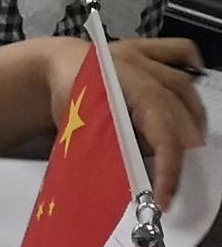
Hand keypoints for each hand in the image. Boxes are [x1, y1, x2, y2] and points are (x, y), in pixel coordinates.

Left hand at [46, 36, 205, 206]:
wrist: (55, 68)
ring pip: (185, 89)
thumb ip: (108, 152)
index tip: (164, 199)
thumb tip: (134, 179)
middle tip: (171, 182)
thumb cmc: (66, 103)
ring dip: (191, 123)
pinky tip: (191, 92)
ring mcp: (145, 55)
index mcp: (125, 93)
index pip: (162, 134)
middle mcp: (141, 69)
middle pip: (179, 114)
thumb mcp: (80, 133)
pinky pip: (179, 51)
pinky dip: (192, 68)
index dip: (167, 170)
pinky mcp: (147, 48)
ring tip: (186, 151)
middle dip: (180, 153)